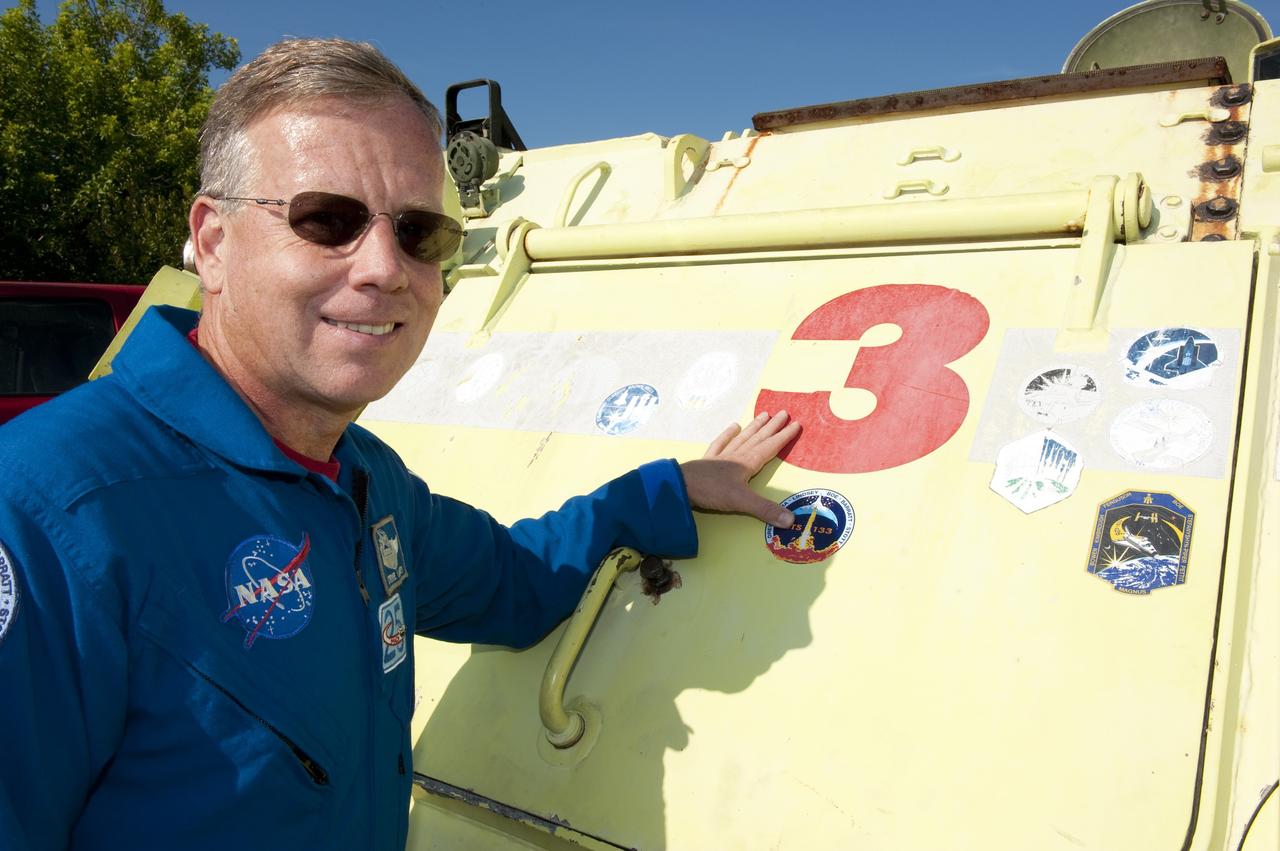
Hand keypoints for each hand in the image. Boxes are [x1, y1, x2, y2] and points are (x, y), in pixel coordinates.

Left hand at [679, 411, 800, 526]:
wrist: (680, 485)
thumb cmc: (711, 491)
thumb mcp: (741, 502)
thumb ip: (765, 510)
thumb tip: (791, 521)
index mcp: (746, 464)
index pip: (769, 448)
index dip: (783, 437)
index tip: (796, 424)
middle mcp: (735, 456)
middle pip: (757, 438)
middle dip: (771, 427)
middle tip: (783, 413)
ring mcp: (720, 457)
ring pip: (741, 438)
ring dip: (753, 427)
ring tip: (763, 415)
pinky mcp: (707, 461)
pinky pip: (719, 444)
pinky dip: (726, 435)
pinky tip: (732, 426)